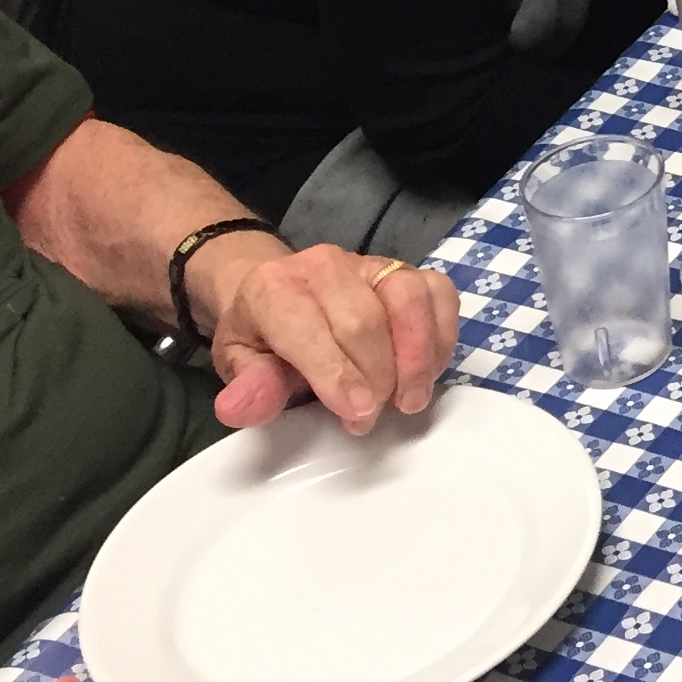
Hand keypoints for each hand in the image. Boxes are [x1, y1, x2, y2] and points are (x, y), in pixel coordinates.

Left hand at [188, 235, 458, 434]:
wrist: (281, 295)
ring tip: (409, 398)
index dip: (336, 374)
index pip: (308, 327)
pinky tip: (427, 370)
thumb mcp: (240, 364)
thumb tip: (240, 407)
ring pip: (409, 298)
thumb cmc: (264, 337)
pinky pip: (439, 293)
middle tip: (370, 417)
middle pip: (363, 319)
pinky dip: (441, 335)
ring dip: (416, 356)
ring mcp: (372, 264)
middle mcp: (325, 265)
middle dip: (375, 377)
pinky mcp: (406, 271)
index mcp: (274, 288)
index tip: (357, 414)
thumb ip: (248, 386)